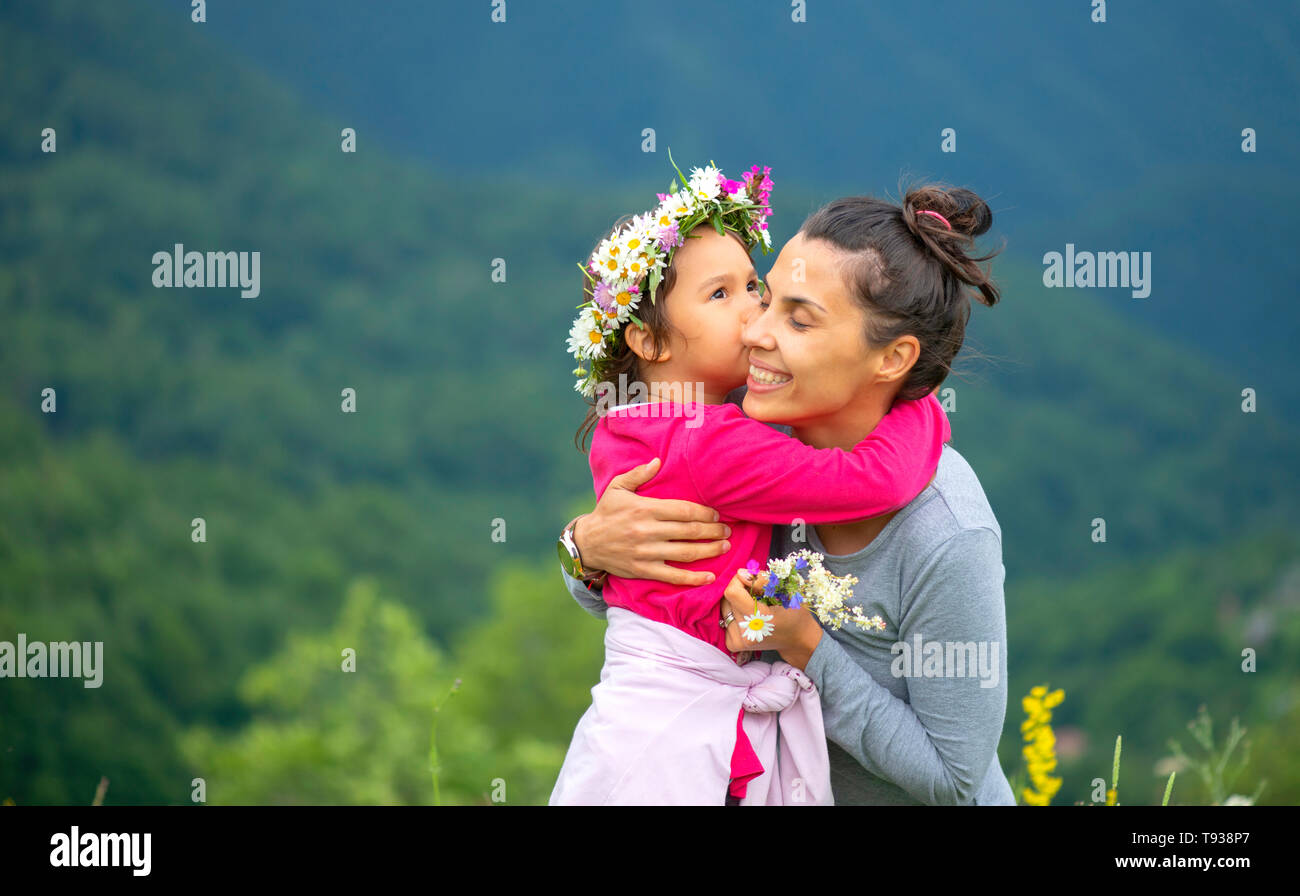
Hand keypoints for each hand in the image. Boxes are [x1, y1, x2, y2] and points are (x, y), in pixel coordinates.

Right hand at [573, 457, 729, 585]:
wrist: (586, 543)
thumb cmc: (606, 513)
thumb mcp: (618, 488)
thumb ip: (639, 474)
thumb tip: (658, 461)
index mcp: (644, 509)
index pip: (683, 510)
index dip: (705, 513)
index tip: (717, 515)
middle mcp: (647, 531)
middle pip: (689, 531)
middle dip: (713, 531)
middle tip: (728, 531)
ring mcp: (646, 552)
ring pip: (686, 553)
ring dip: (710, 550)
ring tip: (725, 547)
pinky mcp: (643, 570)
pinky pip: (673, 576)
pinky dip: (693, 578)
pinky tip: (710, 577)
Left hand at [721, 569, 822, 669]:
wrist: (797, 639)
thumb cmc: (795, 613)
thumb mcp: (785, 591)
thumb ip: (762, 580)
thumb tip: (739, 574)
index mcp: (761, 620)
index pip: (732, 593)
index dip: (739, 581)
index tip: (750, 581)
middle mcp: (746, 633)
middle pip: (728, 599)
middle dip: (739, 591)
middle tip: (756, 594)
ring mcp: (739, 641)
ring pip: (725, 608)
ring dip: (735, 602)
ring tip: (753, 605)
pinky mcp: (733, 644)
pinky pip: (724, 620)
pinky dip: (733, 613)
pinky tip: (747, 615)